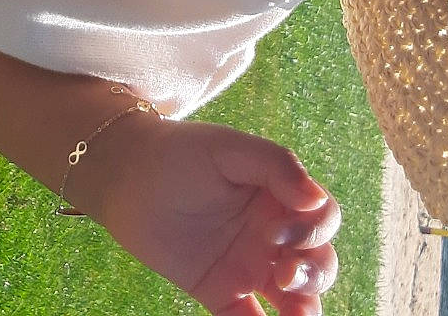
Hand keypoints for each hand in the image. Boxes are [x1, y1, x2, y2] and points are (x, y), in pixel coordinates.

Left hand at [94, 116, 342, 315]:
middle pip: (318, 263)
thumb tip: (316, 200)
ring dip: (305, 309)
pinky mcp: (220, 293)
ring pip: (295, 298)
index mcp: (281, 199)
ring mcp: (248, 267)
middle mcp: (272, 236)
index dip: (312, 232)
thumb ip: (276, 166)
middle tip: (285, 275)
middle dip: (314, 274)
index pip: (322, 220)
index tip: (276, 233)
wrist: (124, 175)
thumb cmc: (180, 152)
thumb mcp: (229, 148)